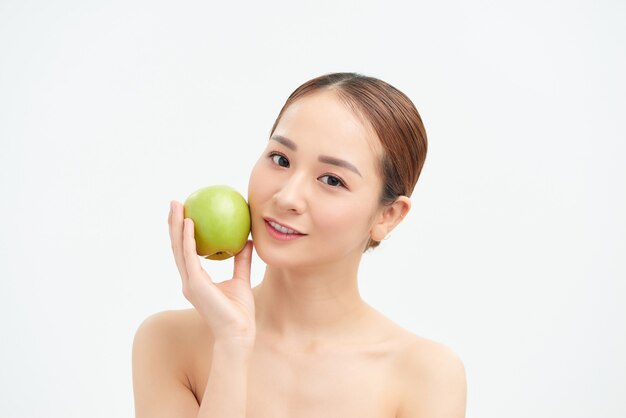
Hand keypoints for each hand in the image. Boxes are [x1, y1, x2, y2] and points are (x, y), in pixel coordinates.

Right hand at [168, 201, 255, 345]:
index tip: (185, 212)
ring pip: (178, 248)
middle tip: (175, 203)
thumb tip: (247, 239)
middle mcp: (189, 280)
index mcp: (196, 280)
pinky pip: (190, 256)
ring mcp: (189, 283)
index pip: (185, 251)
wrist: (240, 332)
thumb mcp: (241, 278)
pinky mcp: (195, 284)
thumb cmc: (241, 311)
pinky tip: (190, 223)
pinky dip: (188, 239)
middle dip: (173, 224)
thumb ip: (241, 260)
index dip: (182, 232)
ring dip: (176, 226)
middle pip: (177, 246)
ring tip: (176, 206)